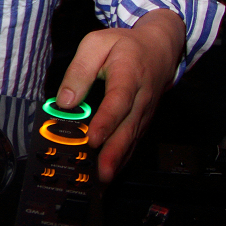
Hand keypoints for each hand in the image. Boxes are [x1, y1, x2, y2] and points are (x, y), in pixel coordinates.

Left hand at [54, 9, 185, 182]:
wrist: (160, 49)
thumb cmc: (125, 46)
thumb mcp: (97, 44)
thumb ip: (79, 70)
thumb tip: (65, 100)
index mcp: (128, 74)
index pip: (118, 101)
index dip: (107, 121)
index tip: (93, 138)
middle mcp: (141, 98)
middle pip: (128, 128)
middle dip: (114, 153)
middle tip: (101, 173)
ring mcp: (144, 113)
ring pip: (132, 140)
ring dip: (118, 161)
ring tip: (102, 181)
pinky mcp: (143, 122)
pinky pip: (133, 142)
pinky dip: (123, 160)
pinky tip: (110, 174)